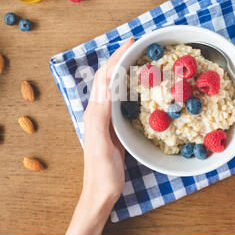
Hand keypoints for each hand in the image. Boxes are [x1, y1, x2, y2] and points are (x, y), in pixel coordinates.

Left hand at [65, 38, 134, 234]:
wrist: (101, 192)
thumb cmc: (102, 172)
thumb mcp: (100, 145)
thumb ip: (100, 118)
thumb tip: (107, 89)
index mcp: (95, 112)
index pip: (105, 77)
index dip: (117, 58)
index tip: (131, 42)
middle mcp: (98, 111)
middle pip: (107, 77)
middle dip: (120, 57)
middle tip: (137, 45)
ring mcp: (106, 118)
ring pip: (114, 86)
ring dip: (124, 68)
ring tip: (139, 58)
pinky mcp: (114, 126)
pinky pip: (121, 99)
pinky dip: (129, 86)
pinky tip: (139, 86)